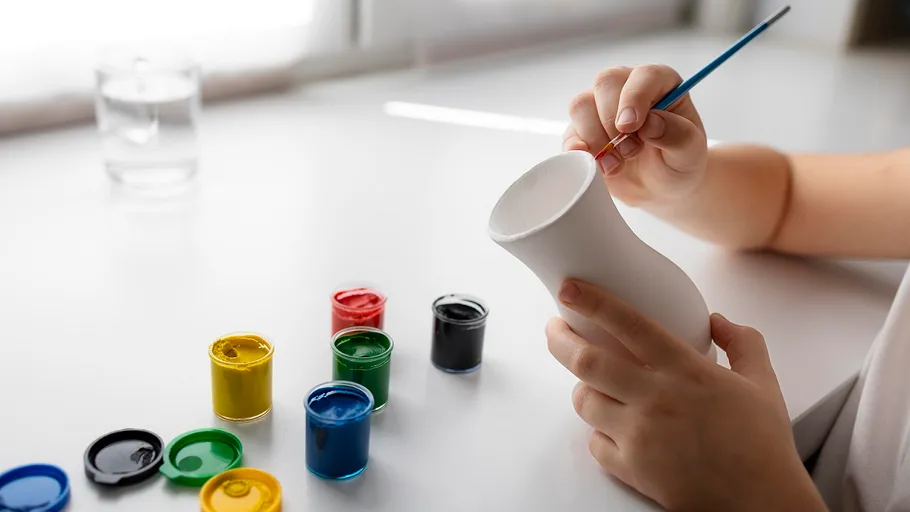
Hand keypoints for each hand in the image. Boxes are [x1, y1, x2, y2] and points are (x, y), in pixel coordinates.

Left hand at [546, 280, 825, 511]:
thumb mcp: (763, 382)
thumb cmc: (763, 444)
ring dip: (581, 388)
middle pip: (586, 361)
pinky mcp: (632, 469)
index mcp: (685, 370)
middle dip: (559, 339)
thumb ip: (743, 342)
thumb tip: (718, 320)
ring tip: (589, 382)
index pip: (628, 324)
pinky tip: (611, 427)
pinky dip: (598, 433)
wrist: (762, 503)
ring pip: (584, 401)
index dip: (592, 302)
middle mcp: (656, 398)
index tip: (569, 289)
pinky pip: (595, 443)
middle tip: (554, 328)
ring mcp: (640, 435)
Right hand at [564, 65, 707, 206]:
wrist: (660, 188)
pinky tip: (598, 165)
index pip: (643, 76)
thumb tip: (650, 123)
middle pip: (605, 82)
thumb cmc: (678, 163)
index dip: (634, 98)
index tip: (631, 127)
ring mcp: (601, 107)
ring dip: (596, 138)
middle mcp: (627, 88)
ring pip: (581, 105)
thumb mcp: (690, 153)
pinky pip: (570, 133)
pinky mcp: (582, 130)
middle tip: (631, 150)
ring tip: (618, 163)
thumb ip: (678, 135)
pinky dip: (579, 151)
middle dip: (613, 121)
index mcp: (660, 84)